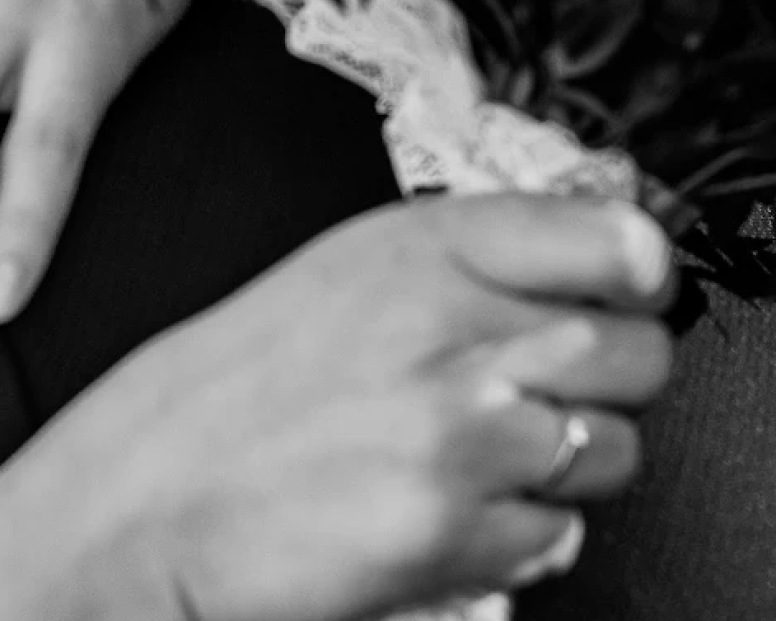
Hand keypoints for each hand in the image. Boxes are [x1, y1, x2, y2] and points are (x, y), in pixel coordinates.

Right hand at [0, 194, 677, 620]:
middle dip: (606, 381)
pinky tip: (442, 510)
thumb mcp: (337, 277)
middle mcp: (444, 329)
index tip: (623, 287)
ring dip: (563, 465)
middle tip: (537, 393)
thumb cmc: (224, 394)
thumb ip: (461, 259)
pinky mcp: (453, 530)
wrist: (139, 501)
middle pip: (637, 352)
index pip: (614, 239)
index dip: (632, 273)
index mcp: (414, 249)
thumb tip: (605, 253)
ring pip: (613, 449)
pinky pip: (558, 536)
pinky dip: (515, 536)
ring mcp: (456, 434)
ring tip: (475, 460)